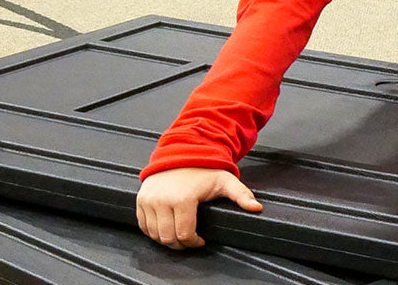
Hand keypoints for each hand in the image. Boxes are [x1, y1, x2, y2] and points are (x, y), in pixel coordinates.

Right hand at [135, 167, 262, 249]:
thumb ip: (241, 195)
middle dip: (181, 244)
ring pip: (155, 234)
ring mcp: (149, 200)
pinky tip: (166, 228)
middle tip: (190, 240)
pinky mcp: (141, 200)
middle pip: (168, 237)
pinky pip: (143, 225)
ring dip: (167, 239)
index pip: (185, 234)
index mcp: (183, 199)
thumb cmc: (204, 169)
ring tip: (179, 234)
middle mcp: (163, 200)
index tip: (200, 241)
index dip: (194, 242)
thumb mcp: (226, 180)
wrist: (181, 152)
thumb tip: (256, 208)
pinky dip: (154, 231)